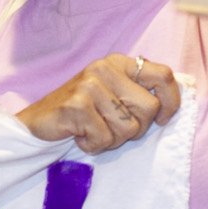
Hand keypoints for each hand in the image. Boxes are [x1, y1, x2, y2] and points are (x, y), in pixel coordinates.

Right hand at [18, 54, 181, 153]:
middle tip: (112, 128)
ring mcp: (89, 86)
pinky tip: (79, 136)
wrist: (36, 123)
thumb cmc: (81, 113)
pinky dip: (93, 145)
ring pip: (128, 128)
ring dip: (112, 139)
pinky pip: (104, 138)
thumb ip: (137, 92)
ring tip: (92, 130)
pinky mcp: (76, 106)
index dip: (170, 101)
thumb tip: (170, 104)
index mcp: (118, 63)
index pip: (163, 75)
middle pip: (149, 108)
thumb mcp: (112, 94)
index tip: (161, 119)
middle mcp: (105, 69)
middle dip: (136, 128)